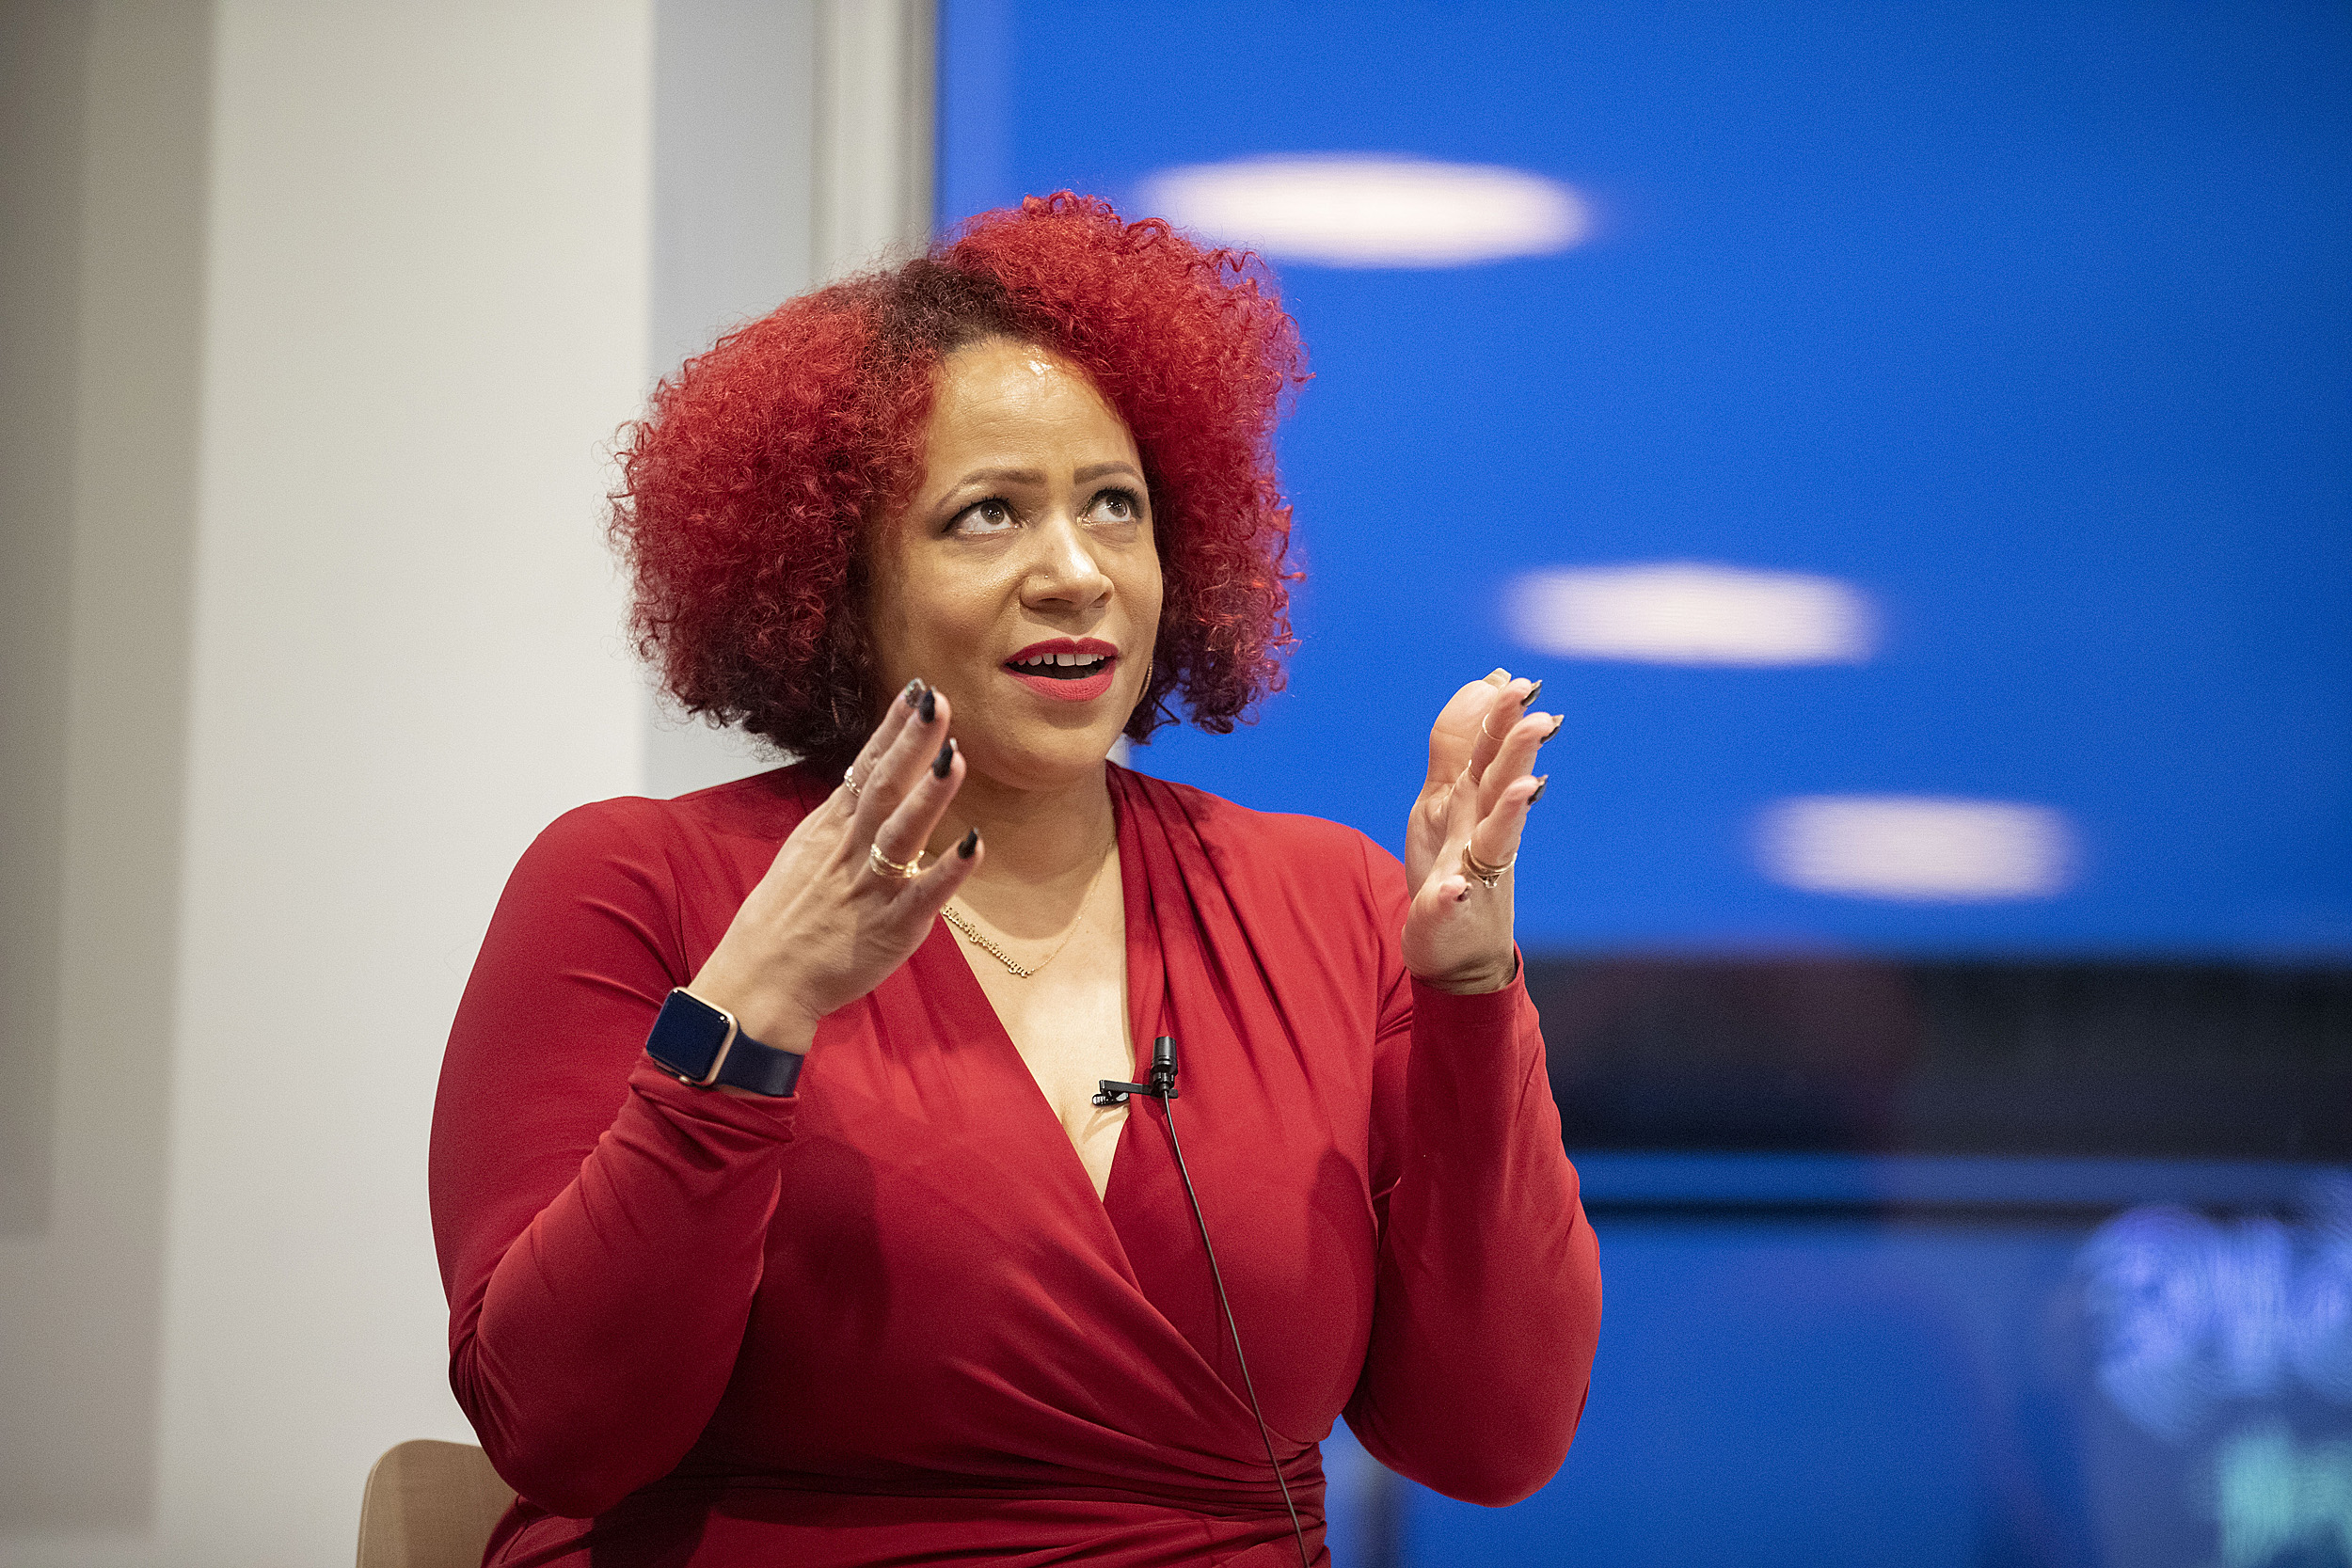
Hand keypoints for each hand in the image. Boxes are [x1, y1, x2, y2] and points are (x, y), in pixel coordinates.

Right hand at [686, 681, 981, 1052]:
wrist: (762, 980)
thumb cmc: (786, 917)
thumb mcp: (806, 852)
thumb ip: (843, 816)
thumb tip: (870, 774)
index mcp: (831, 829)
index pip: (866, 767)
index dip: (894, 729)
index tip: (918, 690)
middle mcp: (850, 850)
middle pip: (883, 788)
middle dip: (912, 745)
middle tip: (938, 704)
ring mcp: (869, 888)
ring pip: (901, 834)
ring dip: (929, 796)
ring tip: (955, 758)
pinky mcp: (889, 928)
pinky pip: (922, 896)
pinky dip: (948, 871)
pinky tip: (975, 845)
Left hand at [1400, 669, 1553, 993]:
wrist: (1456, 949)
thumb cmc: (1453, 866)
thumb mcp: (1447, 797)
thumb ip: (1459, 744)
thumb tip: (1484, 684)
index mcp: (1478, 804)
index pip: (1492, 754)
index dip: (1503, 720)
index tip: (1522, 683)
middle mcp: (1484, 835)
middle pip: (1501, 786)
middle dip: (1519, 753)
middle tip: (1541, 717)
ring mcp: (1471, 876)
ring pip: (1495, 838)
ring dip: (1510, 812)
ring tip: (1527, 786)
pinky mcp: (1446, 915)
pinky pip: (1449, 904)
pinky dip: (1452, 895)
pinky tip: (1453, 888)